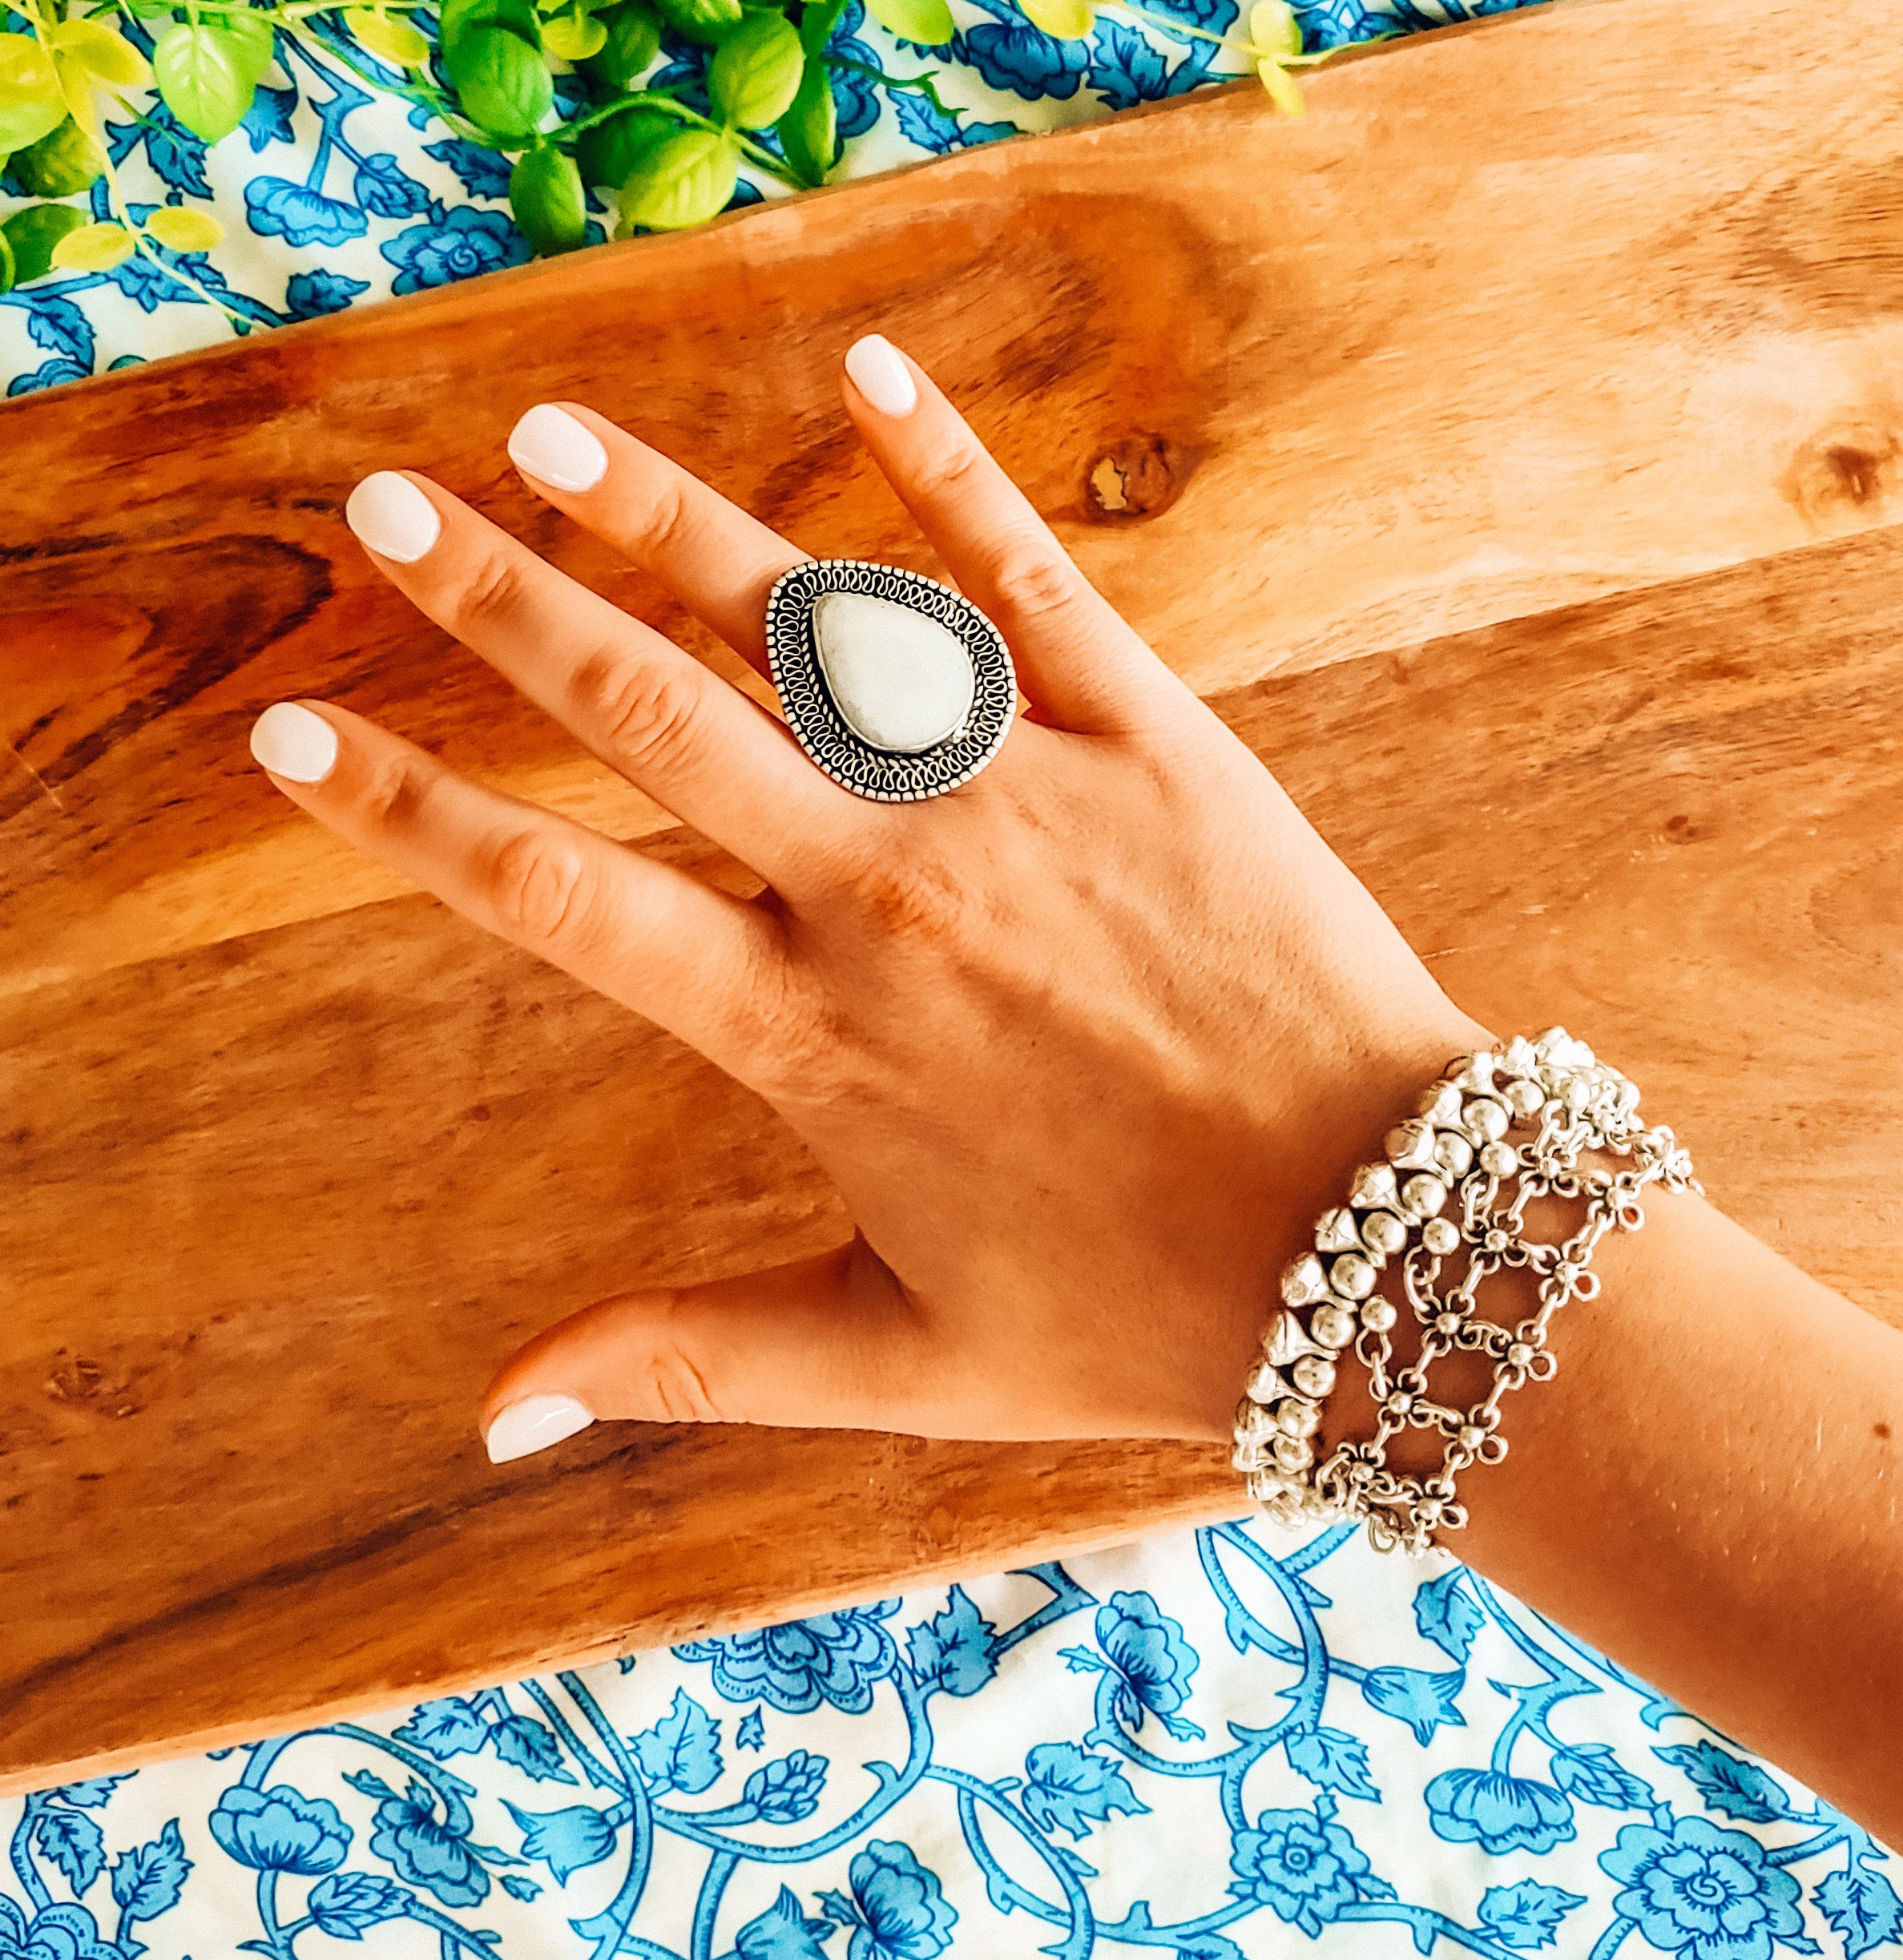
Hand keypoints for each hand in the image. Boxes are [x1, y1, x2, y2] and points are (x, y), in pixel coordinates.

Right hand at [251, 336, 1483, 1461]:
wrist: (1388, 1250)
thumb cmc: (1143, 1315)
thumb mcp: (898, 1360)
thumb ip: (684, 1362)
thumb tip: (488, 1422)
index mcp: (814, 1035)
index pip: (556, 900)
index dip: (405, 817)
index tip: (289, 741)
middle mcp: (895, 891)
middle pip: (654, 716)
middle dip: (498, 607)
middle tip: (381, 514)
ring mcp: (1027, 797)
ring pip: (818, 624)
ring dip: (672, 520)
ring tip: (549, 436)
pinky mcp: (1159, 742)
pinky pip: (1034, 579)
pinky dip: (946, 471)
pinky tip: (864, 369)